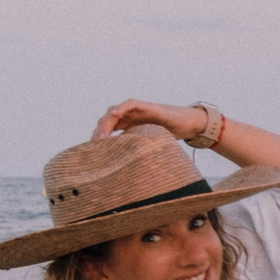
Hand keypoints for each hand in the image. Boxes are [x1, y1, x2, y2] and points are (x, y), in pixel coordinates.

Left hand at [94, 99, 217, 142]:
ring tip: (101, 137)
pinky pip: (129, 105)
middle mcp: (128, 118)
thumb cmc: (170, 137)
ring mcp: (135, 111)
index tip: (91, 154)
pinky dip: (120, 109)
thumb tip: (125, 175)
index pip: (106, 131)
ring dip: (105, 124)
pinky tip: (114, 116)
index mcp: (127, 127)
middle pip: (106, 122)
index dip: (98, 140)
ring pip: (113, 113)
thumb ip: (136, 152)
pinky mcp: (144, 106)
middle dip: (98, 134)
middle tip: (93, 148)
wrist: (187, 125)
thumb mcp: (148, 146)